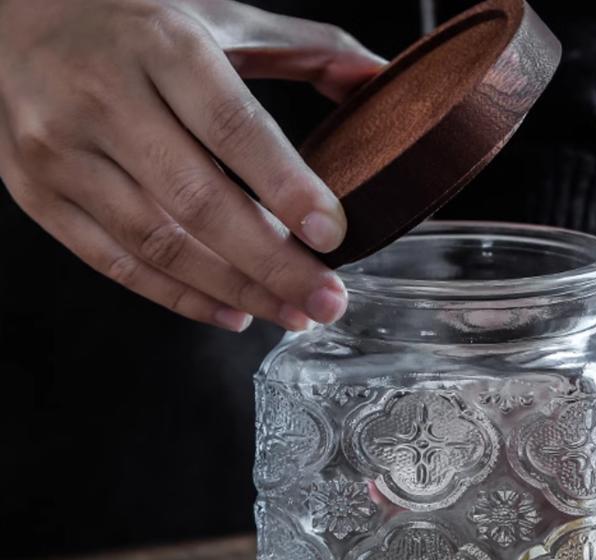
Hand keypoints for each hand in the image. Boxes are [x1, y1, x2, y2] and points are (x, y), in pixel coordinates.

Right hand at [0, 0, 384, 330]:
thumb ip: (303, 49)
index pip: (233, 127)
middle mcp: (102, 96)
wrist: (11, 14)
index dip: (287, 186)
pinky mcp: (38, 192)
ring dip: (236, 291)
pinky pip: (116, 263)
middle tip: (326, 302)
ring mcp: (61, 150)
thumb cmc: (131, 21)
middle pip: (199, 201)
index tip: (333, 235)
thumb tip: (379, 81)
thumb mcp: (217, 17)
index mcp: (160, 44)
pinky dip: (180, 298)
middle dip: (273, 265)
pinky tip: (232, 312)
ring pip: (161, 243)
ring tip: (291, 314)